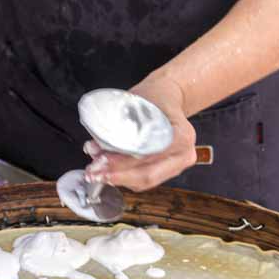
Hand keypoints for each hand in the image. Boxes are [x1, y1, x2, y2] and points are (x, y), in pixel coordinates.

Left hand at [84, 75, 196, 191]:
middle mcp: (184, 154)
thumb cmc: (155, 97)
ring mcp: (178, 165)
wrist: (169, 96)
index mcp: (182, 135)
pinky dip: (124, 178)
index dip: (124, 161)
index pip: (150, 154)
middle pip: (148, 174)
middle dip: (117, 176)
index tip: (102, 161)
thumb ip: (120, 125)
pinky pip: (145, 180)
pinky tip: (107, 172)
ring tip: (96, 172)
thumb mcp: (138, 102)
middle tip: (94, 172)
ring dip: (118, 179)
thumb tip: (96, 145)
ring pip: (145, 181)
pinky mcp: (169, 171)